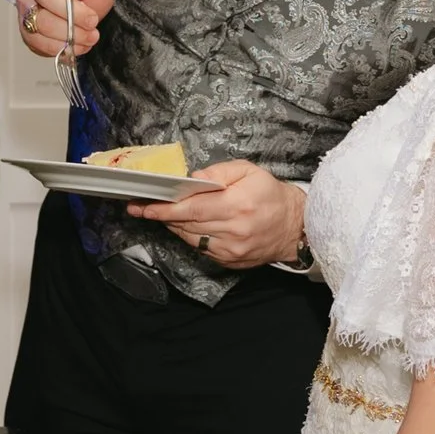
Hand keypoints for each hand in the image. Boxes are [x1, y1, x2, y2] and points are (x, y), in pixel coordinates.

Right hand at [17, 0, 114, 60]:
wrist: (79, 8)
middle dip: (73, 12)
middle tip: (92, 20)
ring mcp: (25, 6)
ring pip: (40, 21)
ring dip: (69, 32)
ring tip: (90, 36)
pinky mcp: (25, 29)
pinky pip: (37, 40)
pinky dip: (59, 46)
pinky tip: (77, 45)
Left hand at [128, 160, 304, 269]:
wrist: (295, 226)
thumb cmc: (270, 194)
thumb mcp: (249, 171)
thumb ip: (218, 172)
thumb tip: (191, 179)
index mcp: (236, 206)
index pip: (191, 209)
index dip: (165, 209)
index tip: (144, 206)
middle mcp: (232, 231)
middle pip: (186, 224)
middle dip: (162, 215)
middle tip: (140, 207)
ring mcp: (231, 251)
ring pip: (190, 238)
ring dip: (173, 226)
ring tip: (161, 213)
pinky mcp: (230, 262)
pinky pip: (200, 249)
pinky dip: (189, 236)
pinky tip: (185, 225)